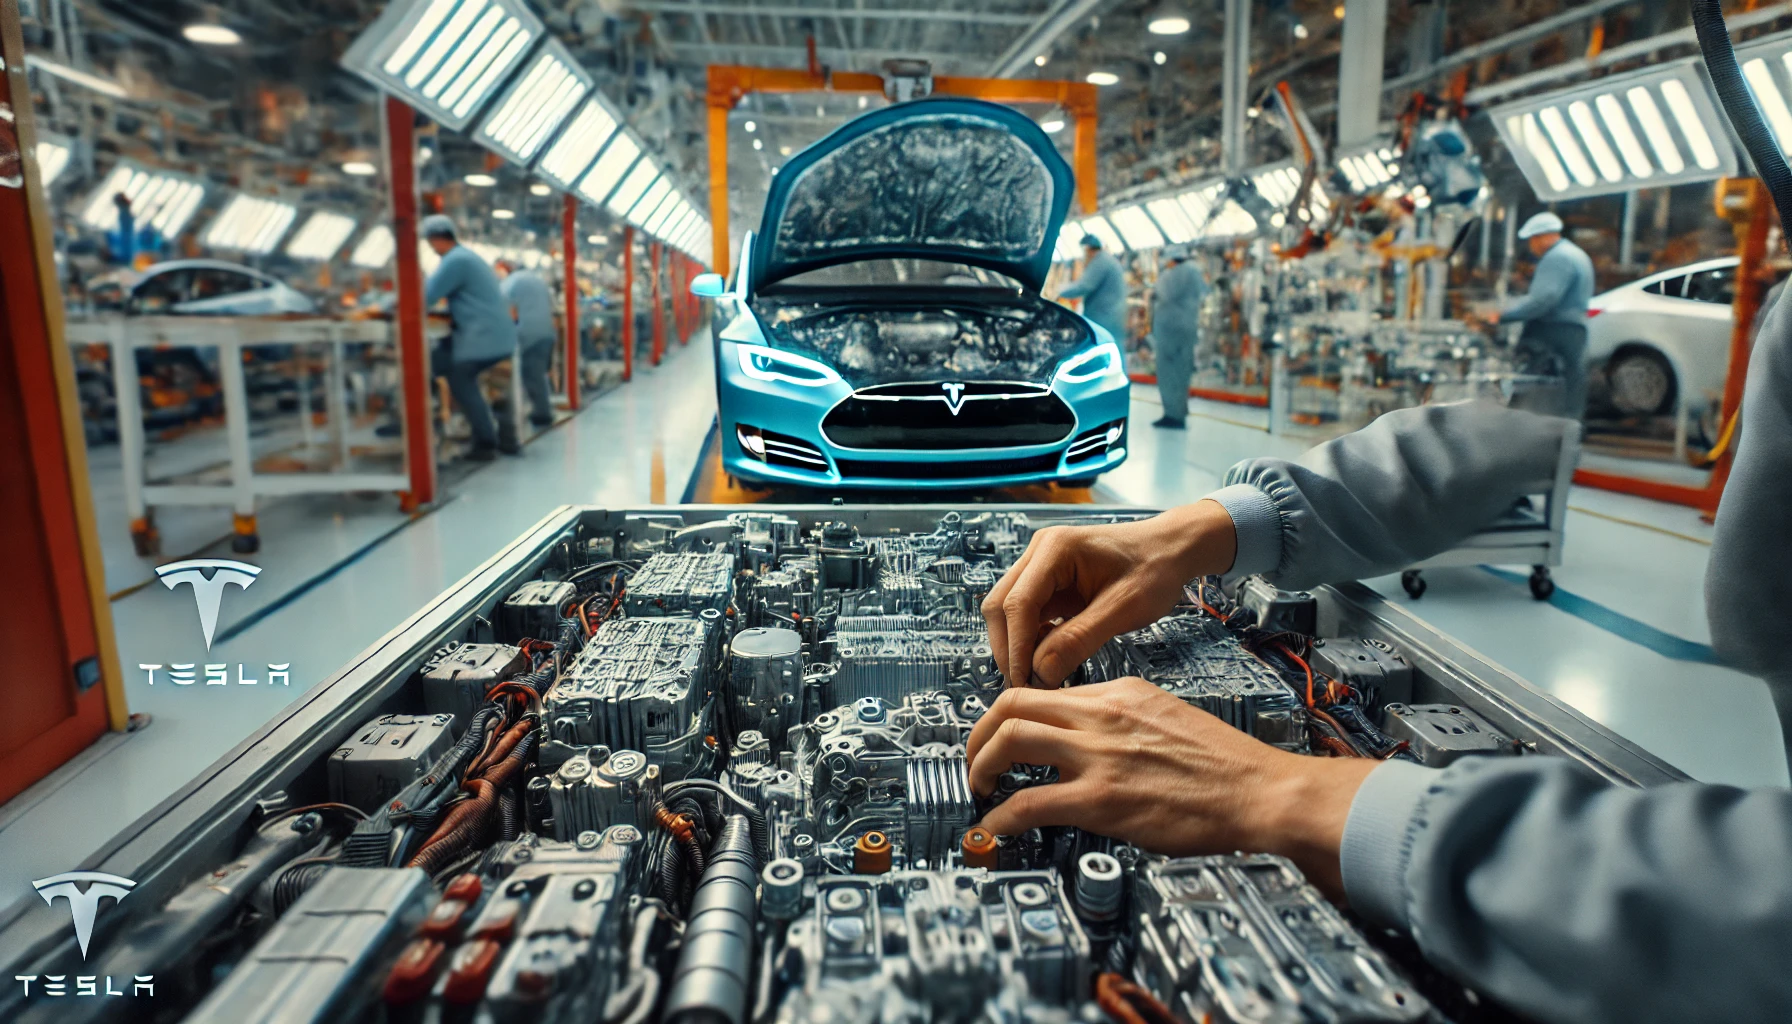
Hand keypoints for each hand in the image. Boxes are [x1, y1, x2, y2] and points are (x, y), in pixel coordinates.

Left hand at [965, 677, 1378, 895]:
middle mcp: (1102, 715)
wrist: (1261, 792)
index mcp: (1119, 692)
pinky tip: (997, 827)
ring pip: (1009, 740)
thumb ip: (1124, 719)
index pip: (1045, 691)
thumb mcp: (1169, 715)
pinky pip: (1029, 802)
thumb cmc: (1227, 765)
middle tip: (975, 759)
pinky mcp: (1101, 801)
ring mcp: (1099, 756)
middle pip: (1010, 704)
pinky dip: (1001, 816)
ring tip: (979, 788)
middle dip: (979, 733)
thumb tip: (1089, 734)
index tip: (1002, 736)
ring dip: (980, 765)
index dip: (1011, 714)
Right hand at [981, 500, 1237, 687]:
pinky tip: (1048, 658)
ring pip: (1007, 612)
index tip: (1024, 682)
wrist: (1170, 550)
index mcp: (1055, 548)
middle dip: (1009, 648)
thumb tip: (1041, 672)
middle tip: (1026, 685)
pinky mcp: (1047, 583)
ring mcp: (1040, 566)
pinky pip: (1026, 615)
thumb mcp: (1124, 608)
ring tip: (1037, 676)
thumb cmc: (1155, 569)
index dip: (1016, 647)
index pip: (1018, 603)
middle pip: (1001, 605)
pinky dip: (1030, 639)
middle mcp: (1039, 552)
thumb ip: (1080, 639)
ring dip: (1016, 645)